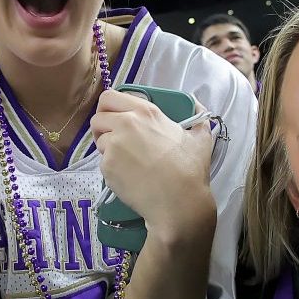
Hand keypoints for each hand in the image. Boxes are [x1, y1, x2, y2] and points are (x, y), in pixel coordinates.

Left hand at [88, 88, 216, 234]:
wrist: (178, 202)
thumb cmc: (190, 169)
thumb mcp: (200, 136)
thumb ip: (196, 116)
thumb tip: (196, 103)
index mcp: (145, 112)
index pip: (109, 97)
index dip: (108, 108)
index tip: (114, 117)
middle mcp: (125, 124)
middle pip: (97, 118)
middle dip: (102, 128)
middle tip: (114, 139)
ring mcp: (113, 146)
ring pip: (99, 142)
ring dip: (108, 150)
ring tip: (127, 161)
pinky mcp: (107, 167)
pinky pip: (103, 163)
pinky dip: (112, 169)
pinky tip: (129, 176)